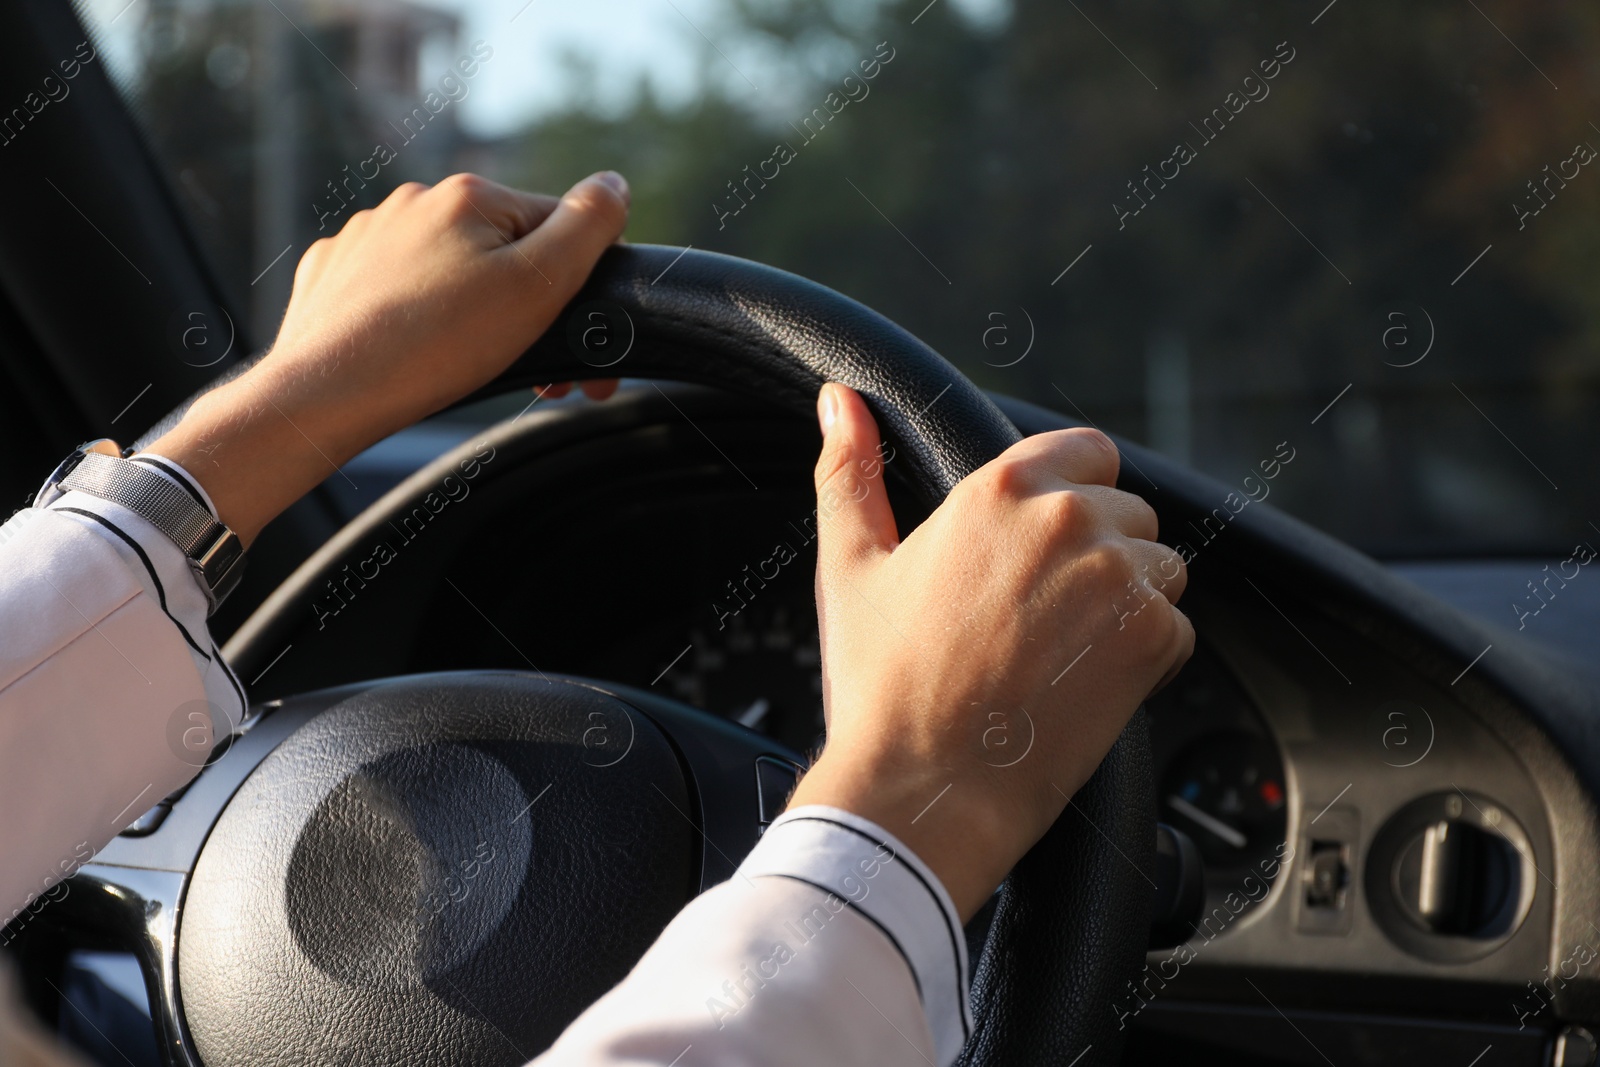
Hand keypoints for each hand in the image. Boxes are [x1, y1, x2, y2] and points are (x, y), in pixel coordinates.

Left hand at [144, 171, 630, 543]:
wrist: (324, 394)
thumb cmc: (435, 345)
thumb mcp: (537, 285)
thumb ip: (587, 226)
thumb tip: (614, 184)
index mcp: (468, 196)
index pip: (557, 228)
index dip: (576, 291)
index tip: (576, 352)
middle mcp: (413, 203)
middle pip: (503, 254)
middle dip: (529, 313)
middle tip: (540, 381)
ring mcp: (367, 238)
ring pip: (449, 274)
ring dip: (476, 319)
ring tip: (472, 371)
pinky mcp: (334, 277)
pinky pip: (396, 294)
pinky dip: (417, 323)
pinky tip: (417, 358)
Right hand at [788, 384, 1193, 920]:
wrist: (921, 788)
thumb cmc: (881, 685)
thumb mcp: (850, 567)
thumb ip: (850, 473)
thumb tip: (839, 400)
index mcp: (1000, 487)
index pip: (1088, 452)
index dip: (1074, 497)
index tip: (1044, 550)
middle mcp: (1068, 517)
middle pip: (1128, 513)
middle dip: (1097, 559)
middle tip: (1037, 622)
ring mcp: (1117, 576)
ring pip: (1159, 570)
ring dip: (1126, 607)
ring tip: (1058, 656)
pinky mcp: (1150, 637)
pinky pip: (1175, 630)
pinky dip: (1143, 661)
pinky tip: (1080, 689)